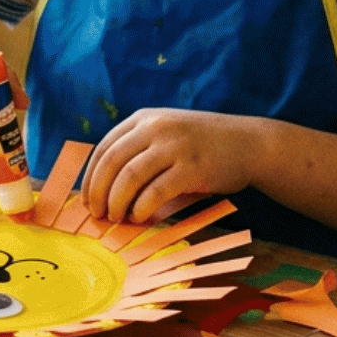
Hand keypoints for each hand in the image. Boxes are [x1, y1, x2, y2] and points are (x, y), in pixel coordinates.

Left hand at [81, 109, 264, 223]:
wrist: (250, 143)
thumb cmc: (204, 145)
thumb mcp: (167, 134)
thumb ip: (140, 151)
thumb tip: (104, 188)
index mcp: (144, 119)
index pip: (104, 148)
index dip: (90, 177)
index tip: (86, 200)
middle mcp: (156, 128)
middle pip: (111, 163)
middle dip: (98, 193)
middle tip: (97, 214)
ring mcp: (174, 146)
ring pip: (128, 178)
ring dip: (117, 203)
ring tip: (116, 218)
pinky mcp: (191, 168)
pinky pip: (155, 192)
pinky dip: (142, 208)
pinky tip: (141, 217)